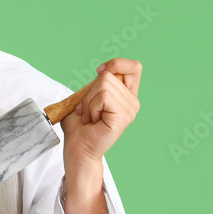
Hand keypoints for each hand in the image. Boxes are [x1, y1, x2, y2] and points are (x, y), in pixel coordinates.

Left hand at [59, 58, 140, 213]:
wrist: (77, 149)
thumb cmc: (80, 127)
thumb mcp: (87, 98)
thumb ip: (97, 83)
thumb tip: (102, 71)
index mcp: (127, 96)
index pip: (134, 67)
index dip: (116, 64)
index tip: (98, 72)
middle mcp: (132, 102)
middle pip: (109, 74)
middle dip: (90, 92)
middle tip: (89, 111)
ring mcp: (130, 110)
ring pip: (104, 85)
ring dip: (89, 101)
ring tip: (90, 117)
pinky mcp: (123, 117)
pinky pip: (103, 96)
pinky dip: (91, 107)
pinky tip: (93, 121)